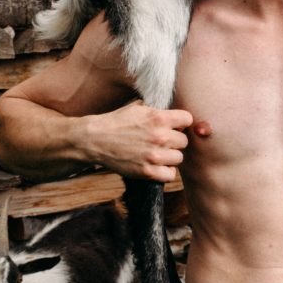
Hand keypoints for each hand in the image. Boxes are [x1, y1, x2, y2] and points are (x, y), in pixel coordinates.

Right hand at [88, 102, 206, 182]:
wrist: (95, 139)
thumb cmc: (116, 122)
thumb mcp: (138, 107)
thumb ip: (157, 109)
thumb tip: (173, 112)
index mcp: (158, 117)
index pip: (188, 119)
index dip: (181, 123)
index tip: (174, 126)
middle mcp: (159, 136)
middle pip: (184, 141)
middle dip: (174, 141)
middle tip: (162, 142)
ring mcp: (154, 156)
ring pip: (179, 158)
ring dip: (170, 157)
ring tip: (158, 154)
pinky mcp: (147, 172)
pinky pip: (170, 174)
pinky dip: (165, 172)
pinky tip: (157, 166)